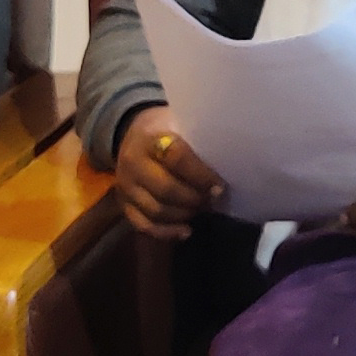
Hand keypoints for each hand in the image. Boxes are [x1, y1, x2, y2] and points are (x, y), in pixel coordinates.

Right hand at [109, 108, 225, 238]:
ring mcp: (126, 186)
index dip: (201, 176)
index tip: (220, 187)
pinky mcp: (123, 204)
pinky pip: (143, 225)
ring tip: (202, 210)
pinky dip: (166, 232)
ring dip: (184, 215)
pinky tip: (186, 231)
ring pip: (156, 210)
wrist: (132, 133)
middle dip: (194, 199)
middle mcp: (133, 163)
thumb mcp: (181, 123)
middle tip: (213, 201)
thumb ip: (198, 143)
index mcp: (150, 138)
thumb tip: (231, 165)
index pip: (177, 158)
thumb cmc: (167, 128)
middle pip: (166, 189)